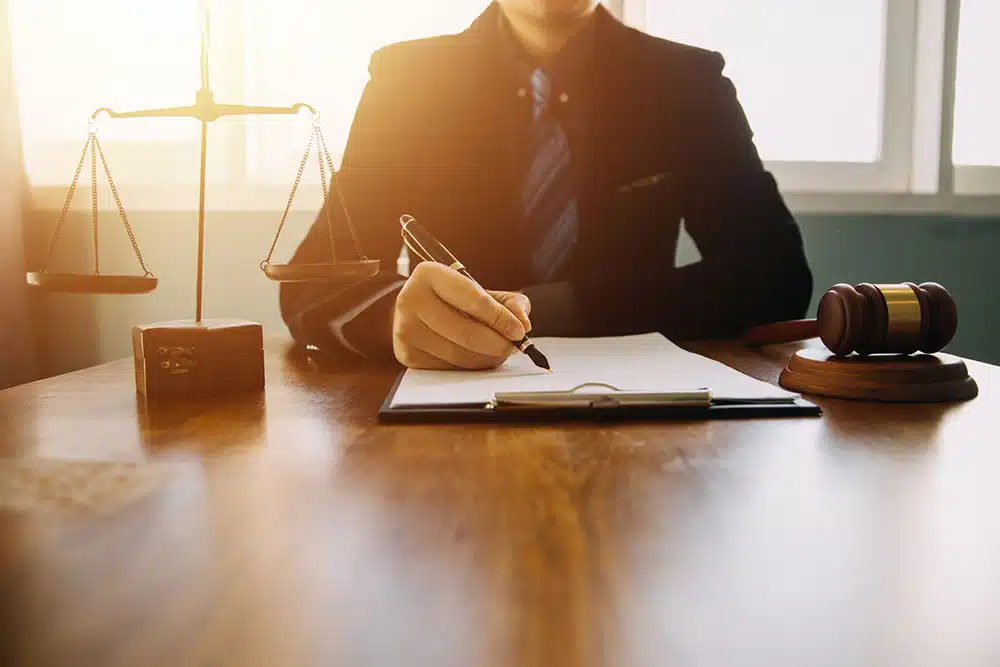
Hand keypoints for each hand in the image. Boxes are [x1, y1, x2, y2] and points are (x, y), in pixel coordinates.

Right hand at [393, 262, 531, 369]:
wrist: (414, 309)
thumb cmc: (452, 299)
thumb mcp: (480, 290)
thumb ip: (509, 302)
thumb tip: (524, 323)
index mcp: (430, 274)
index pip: (472, 299)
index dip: (500, 318)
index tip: (519, 331)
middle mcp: (412, 299)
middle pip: (465, 332)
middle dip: (497, 343)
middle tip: (513, 347)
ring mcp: (406, 329)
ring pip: (459, 354)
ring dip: (487, 358)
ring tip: (498, 351)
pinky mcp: (407, 354)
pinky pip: (449, 368)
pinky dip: (470, 366)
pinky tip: (477, 356)